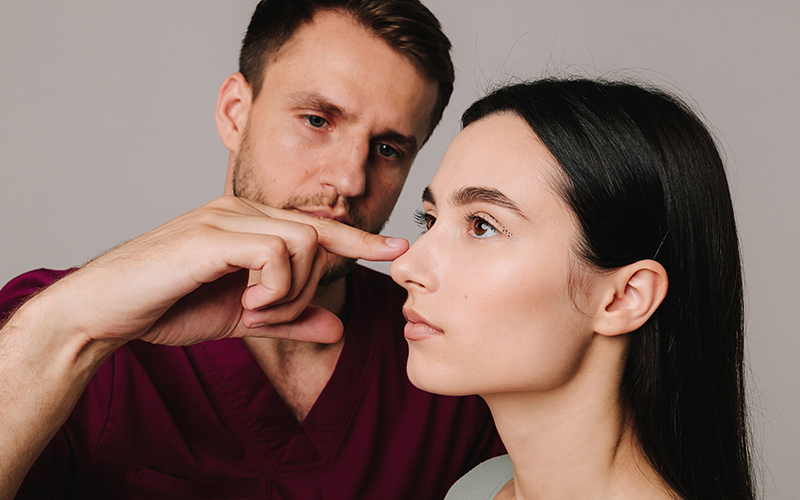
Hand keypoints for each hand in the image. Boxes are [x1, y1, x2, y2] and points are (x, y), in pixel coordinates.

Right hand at [39, 195, 406, 348]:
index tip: (395, 249)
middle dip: (307, 289)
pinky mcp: (213, 232)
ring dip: (290, 290)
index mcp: (251, 223)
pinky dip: (273, 286)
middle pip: (318, 239)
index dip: (359, 239)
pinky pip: (276, 252)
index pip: (318, 227)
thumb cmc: (170, 307)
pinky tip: (244, 303)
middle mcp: (243, 209)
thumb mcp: (244, 319)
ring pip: (303, 243)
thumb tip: (337, 326)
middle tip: (266, 315)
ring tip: (252, 309)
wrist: (107, 312)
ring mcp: (228, 216)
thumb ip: (291, 320)